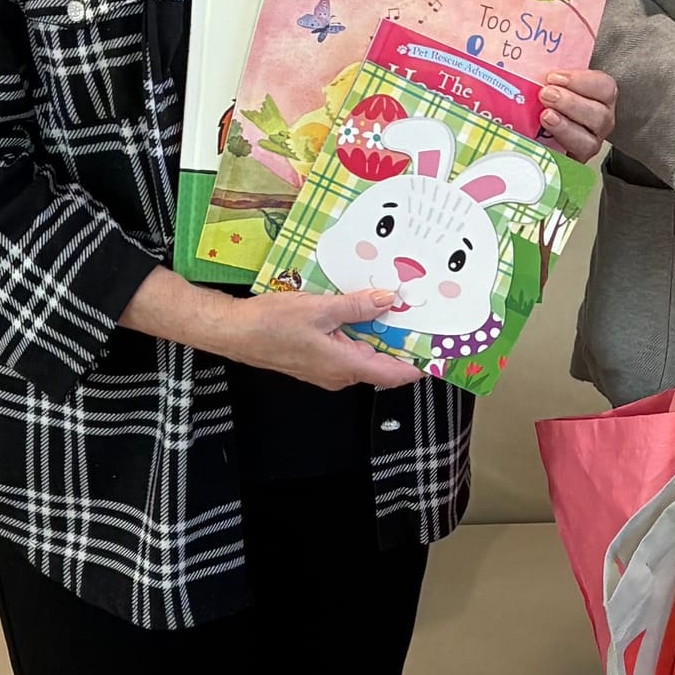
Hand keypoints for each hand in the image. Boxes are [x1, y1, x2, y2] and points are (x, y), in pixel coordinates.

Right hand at [225, 286, 417, 389]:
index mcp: (345, 366)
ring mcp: (327, 368)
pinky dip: (360, 331)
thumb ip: (358, 306)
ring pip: (365, 352)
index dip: (421, 364)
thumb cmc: (270, 324)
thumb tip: (389, 300)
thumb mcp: (320, 309)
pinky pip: (348, 347)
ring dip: (379, 332)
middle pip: (383, 361)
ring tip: (394, 305)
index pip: (395, 374)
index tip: (440, 350)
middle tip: (420, 314)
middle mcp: (340, 374)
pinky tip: (362, 309)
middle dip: (402, 340)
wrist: (233, 331)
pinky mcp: (317, 358)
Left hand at [539, 66, 614, 161]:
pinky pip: (573, 162)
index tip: (554, 77)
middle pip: (599, 115)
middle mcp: (599, 120)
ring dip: (566, 127)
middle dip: (571, 103)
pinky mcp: (574, 162)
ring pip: (589, 141)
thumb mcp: (550, 75)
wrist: (532, 125)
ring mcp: (589, 143)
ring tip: (545, 116)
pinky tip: (544, 140)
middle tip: (546, 94)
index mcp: (600, 95)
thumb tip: (545, 24)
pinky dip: (558, 151)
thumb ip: (550, 60)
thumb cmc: (544, 93)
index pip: (604, 86)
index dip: (582, 81)